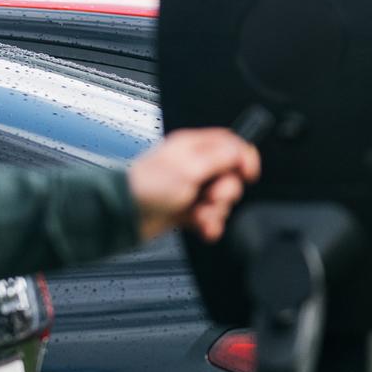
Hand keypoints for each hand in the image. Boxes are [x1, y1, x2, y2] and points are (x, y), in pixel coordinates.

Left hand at [128, 129, 261, 242]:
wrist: (123, 215)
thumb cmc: (146, 186)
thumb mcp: (190, 168)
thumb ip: (220, 158)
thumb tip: (243, 152)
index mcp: (193, 147)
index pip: (230, 144)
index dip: (244, 157)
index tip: (248, 174)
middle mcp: (194, 165)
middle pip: (229, 175)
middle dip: (226, 191)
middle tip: (212, 196)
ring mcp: (190, 188)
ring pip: (221, 199)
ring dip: (216, 211)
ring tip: (202, 215)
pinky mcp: (186, 209)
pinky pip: (210, 216)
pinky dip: (210, 224)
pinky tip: (204, 227)